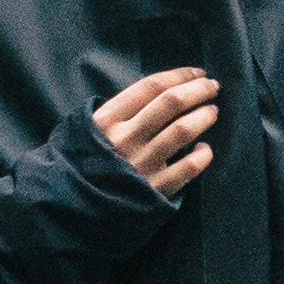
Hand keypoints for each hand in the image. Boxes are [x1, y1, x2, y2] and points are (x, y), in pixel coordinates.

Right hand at [86, 67, 223, 197]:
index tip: (198, 72)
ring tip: (212, 112)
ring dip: (203, 116)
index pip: (151, 86)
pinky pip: (188, 168)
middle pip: (171, 103)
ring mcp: (140, 164)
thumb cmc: (83, 165)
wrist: (71, 210)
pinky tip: (204, 149)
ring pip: (182, 130)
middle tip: (213, 87)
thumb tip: (157, 94)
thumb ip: (118, 112)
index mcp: (107, 120)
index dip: (180, 75)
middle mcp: (125, 138)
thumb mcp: (89, 131)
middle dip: (198, 90)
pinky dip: (202, 155)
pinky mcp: (153, 190)